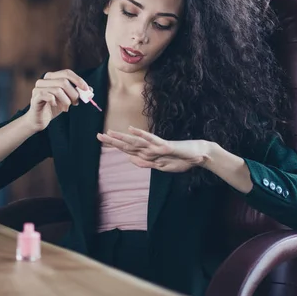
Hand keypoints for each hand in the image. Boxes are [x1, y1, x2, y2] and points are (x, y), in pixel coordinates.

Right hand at [23, 69, 90, 131]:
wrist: (39, 120)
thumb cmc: (53, 108)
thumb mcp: (68, 99)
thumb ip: (77, 93)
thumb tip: (90, 89)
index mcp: (52, 77)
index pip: (67, 73)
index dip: (78, 80)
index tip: (86, 89)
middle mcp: (44, 80)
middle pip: (64, 82)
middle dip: (73, 94)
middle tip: (76, 103)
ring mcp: (38, 88)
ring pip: (58, 90)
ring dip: (66, 101)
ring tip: (66, 108)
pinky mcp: (35, 97)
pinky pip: (49, 96)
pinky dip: (56, 102)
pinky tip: (56, 106)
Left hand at [96, 126, 210, 172]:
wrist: (199, 156)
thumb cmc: (181, 159)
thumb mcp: (160, 166)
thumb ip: (145, 163)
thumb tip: (129, 159)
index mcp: (147, 153)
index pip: (127, 149)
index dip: (114, 144)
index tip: (102, 138)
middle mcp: (149, 148)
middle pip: (128, 145)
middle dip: (113, 141)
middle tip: (97, 136)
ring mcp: (157, 146)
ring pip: (136, 142)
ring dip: (123, 137)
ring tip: (109, 132)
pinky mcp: (165, 146)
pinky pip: (151, 140)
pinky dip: (141, 135)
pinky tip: (132, 130)